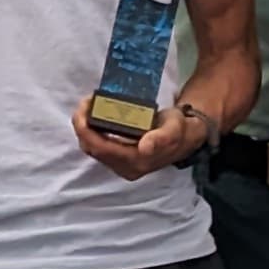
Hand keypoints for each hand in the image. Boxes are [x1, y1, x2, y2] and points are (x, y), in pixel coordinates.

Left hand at [73, 100, 212, 180]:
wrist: (187, 136)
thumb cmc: (180, 129)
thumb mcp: (174, 128)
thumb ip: (162, 137)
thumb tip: (145, 147)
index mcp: (136, 162)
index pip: (99, 148)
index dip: (85, 128)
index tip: (85, 105)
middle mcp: (126, 167)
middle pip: (91, 148)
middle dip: (82, 124)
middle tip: (86, 101)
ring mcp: (122, 165)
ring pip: (92, 147)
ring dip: (86, 127)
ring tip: (90, 105)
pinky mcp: (120, 159)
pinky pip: (98, 146)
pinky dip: (93, 130)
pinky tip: (95, 115)